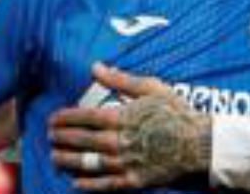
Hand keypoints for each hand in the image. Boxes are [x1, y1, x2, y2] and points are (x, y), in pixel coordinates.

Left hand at [50, 64, 210, 190]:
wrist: (200, 145)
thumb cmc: (178, 114)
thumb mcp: (152, 88)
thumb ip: (121, 79)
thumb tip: (96, 67)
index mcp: (122, 117)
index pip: (84, 117)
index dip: (65, 118)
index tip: (53, 118)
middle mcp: (119, 141)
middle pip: (81, 140)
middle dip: (61, 138)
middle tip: (48, 136)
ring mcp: (125, 163)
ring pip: (87, 163)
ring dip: (67, 160)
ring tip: (54, 157)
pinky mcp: (133, 181)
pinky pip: (104, 185)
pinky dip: (87, 185)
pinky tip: (74, 182)